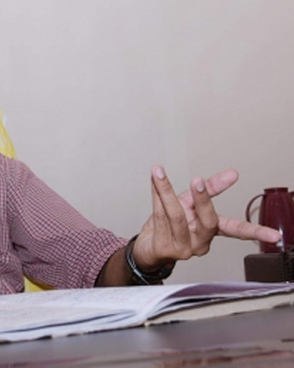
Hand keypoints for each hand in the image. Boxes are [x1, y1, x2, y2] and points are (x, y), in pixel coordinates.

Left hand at [132, 165, 280, 270]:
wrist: (147, 246)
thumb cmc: (170, 224)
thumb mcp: (191, 202)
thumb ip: (210, 188)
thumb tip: (232, 173)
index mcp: (210, 231)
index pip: (236, 231)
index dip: (255, 232)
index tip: (273, 236)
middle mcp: (200, 242)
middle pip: (207, 222)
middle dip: (203, 199)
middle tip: (198, 181)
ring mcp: (183, 247)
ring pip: (176, 216)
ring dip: (166, 191)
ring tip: (159, 172)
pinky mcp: (164, 249)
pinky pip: (160, 217)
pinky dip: (156, 196)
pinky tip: (154, 182)